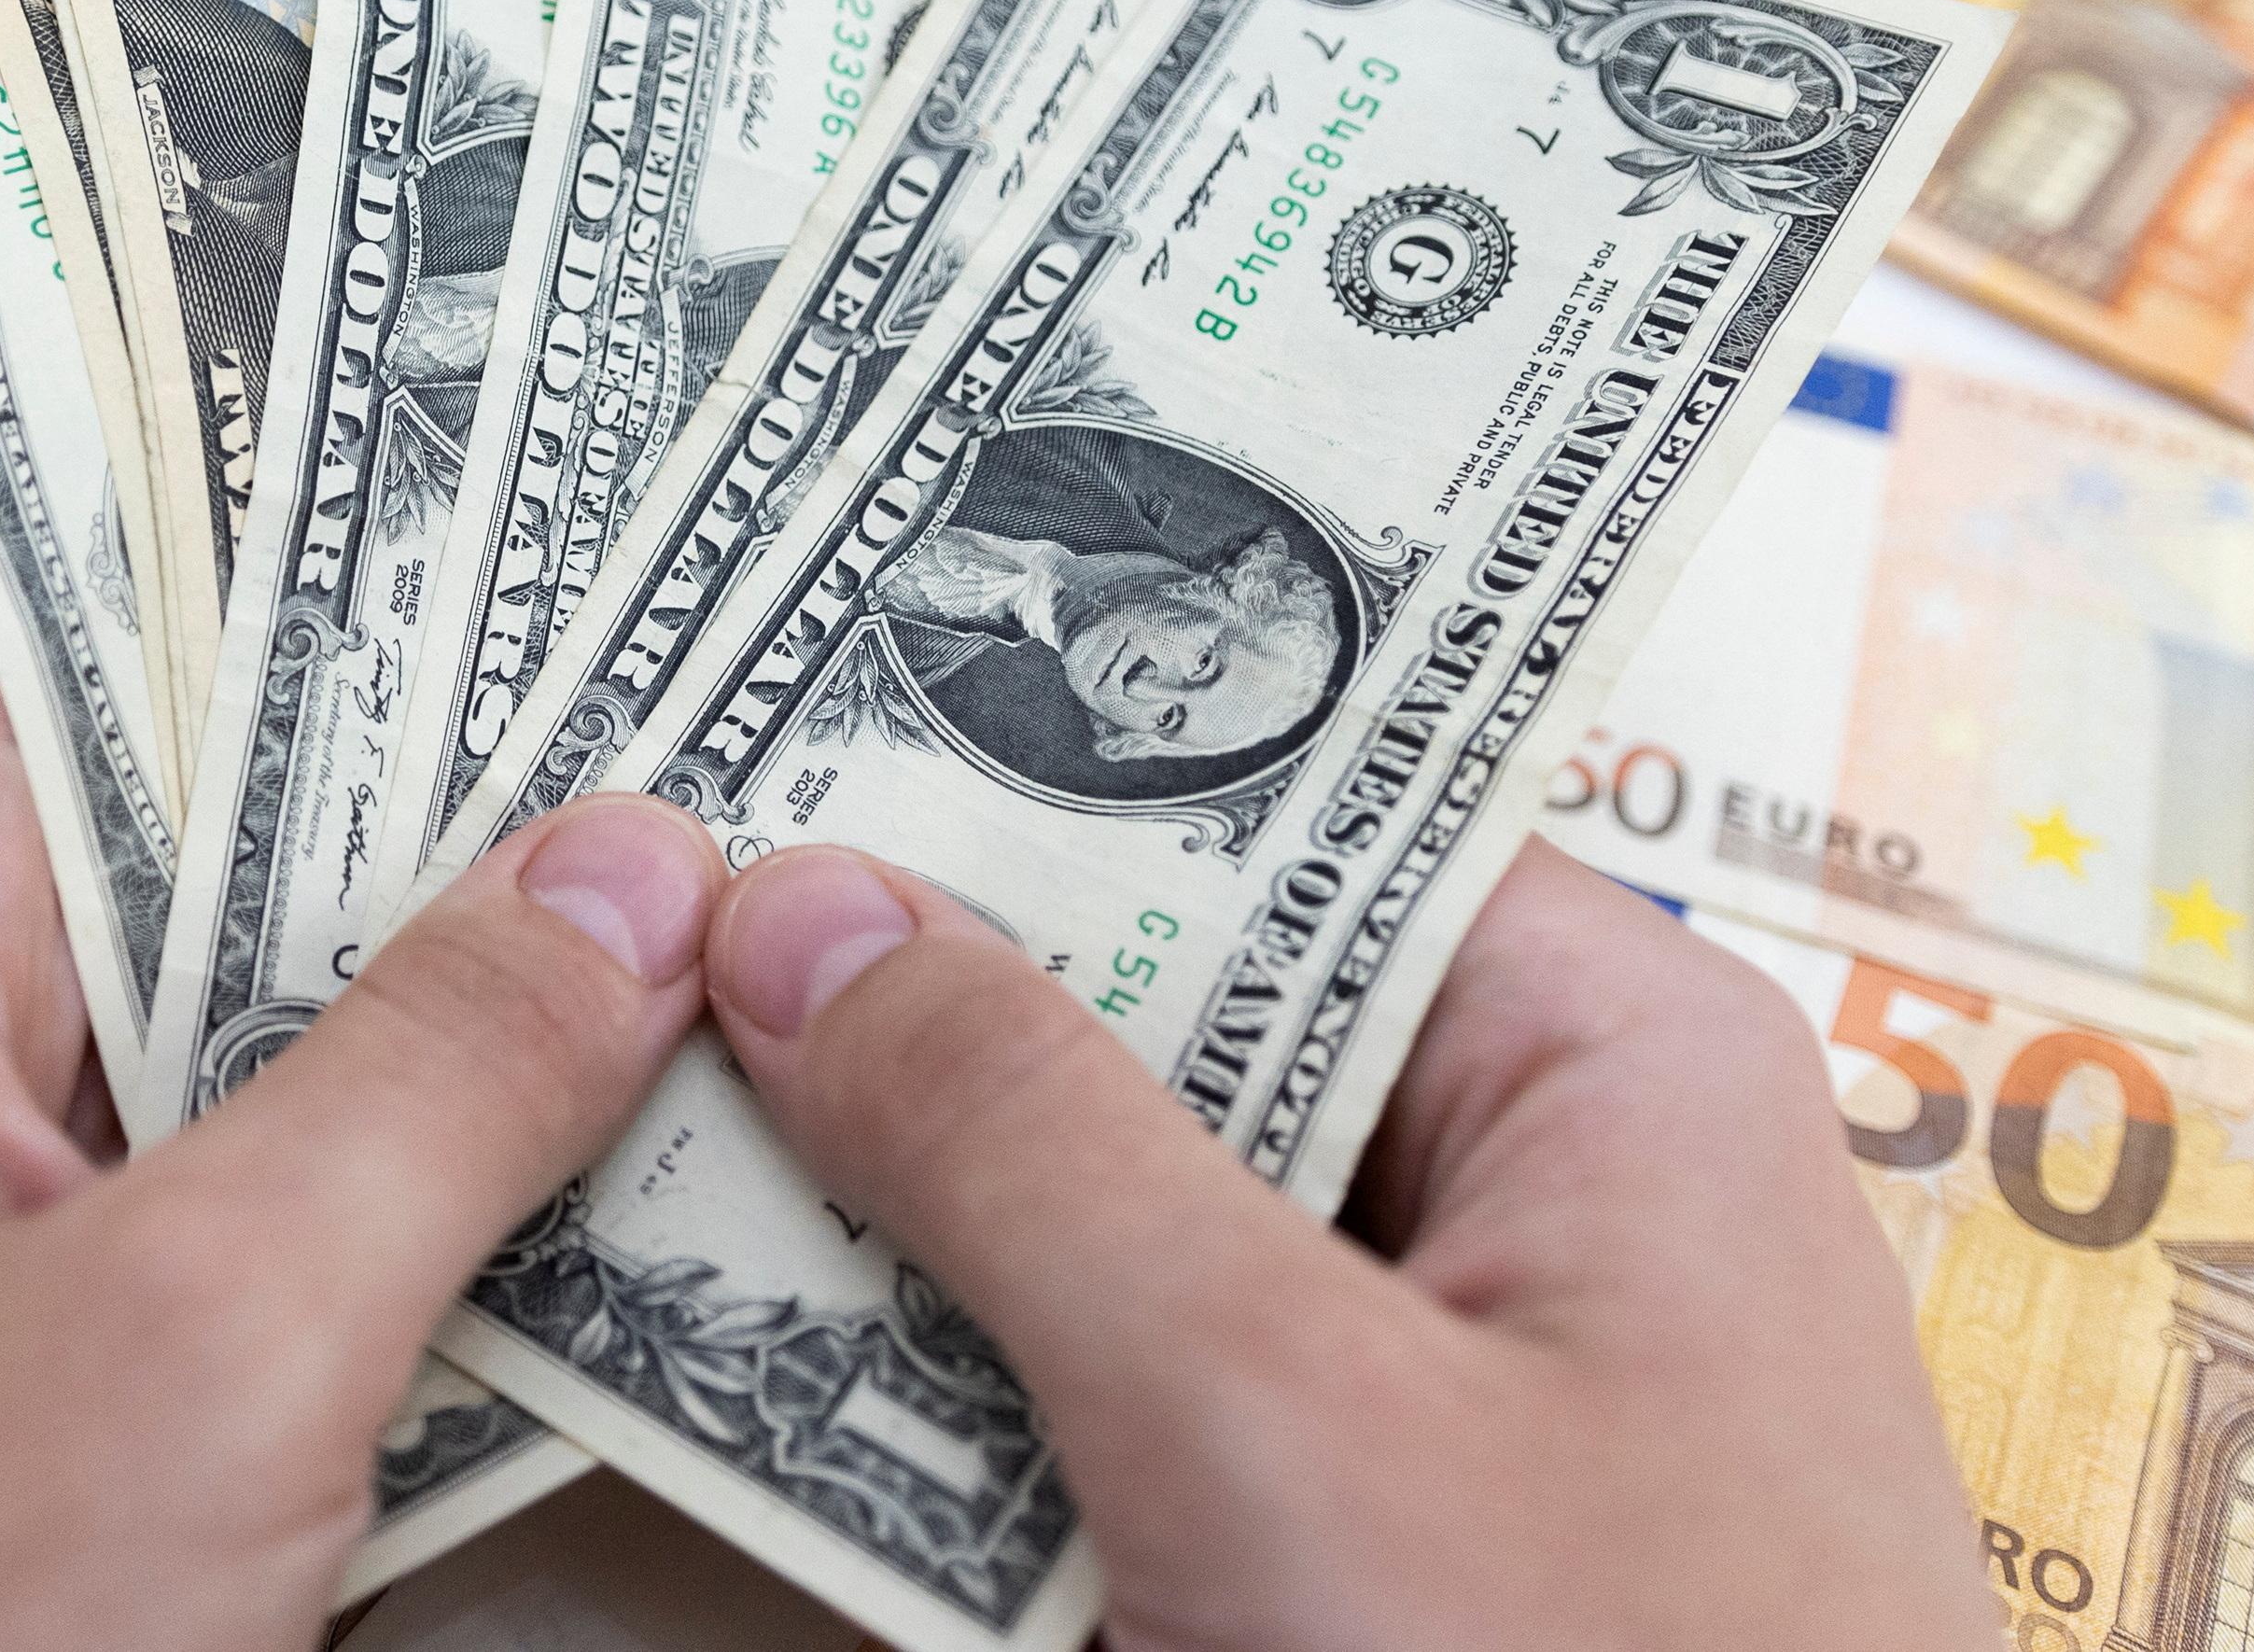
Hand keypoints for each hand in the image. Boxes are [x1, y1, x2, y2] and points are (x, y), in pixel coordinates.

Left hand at [0, 521, 724, 1650]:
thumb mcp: (198, 1347)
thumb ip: (431, 1082)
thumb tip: (643, 860)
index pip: (30, 573)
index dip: (236, 447)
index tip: (479, 361)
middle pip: (164, 765)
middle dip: (420, 690)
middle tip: (702, 568)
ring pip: (232, 968)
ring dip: (447, 912)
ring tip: (722, 779)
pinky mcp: (55, 1338)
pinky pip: (255, 1149)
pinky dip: (422, 1106)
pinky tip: (628, 1070)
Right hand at [698, 835, 1989, 1651]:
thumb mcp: (1281, 1424)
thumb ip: (1027, 1146)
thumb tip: (804, 914)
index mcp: (1608, 1057)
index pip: (1283, 810)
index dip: (1026, 769)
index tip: (761, 723)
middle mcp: (1541, 1174)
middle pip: (1188, 1005)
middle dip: (932, 995)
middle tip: (646, 936)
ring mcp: (1451, 1370)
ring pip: (1135, 1204)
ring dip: (922, 1192)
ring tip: (654, 1115)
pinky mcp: (1368, 1530)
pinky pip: (1143, 1378)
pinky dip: (977, 1363)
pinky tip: (780, 1341)